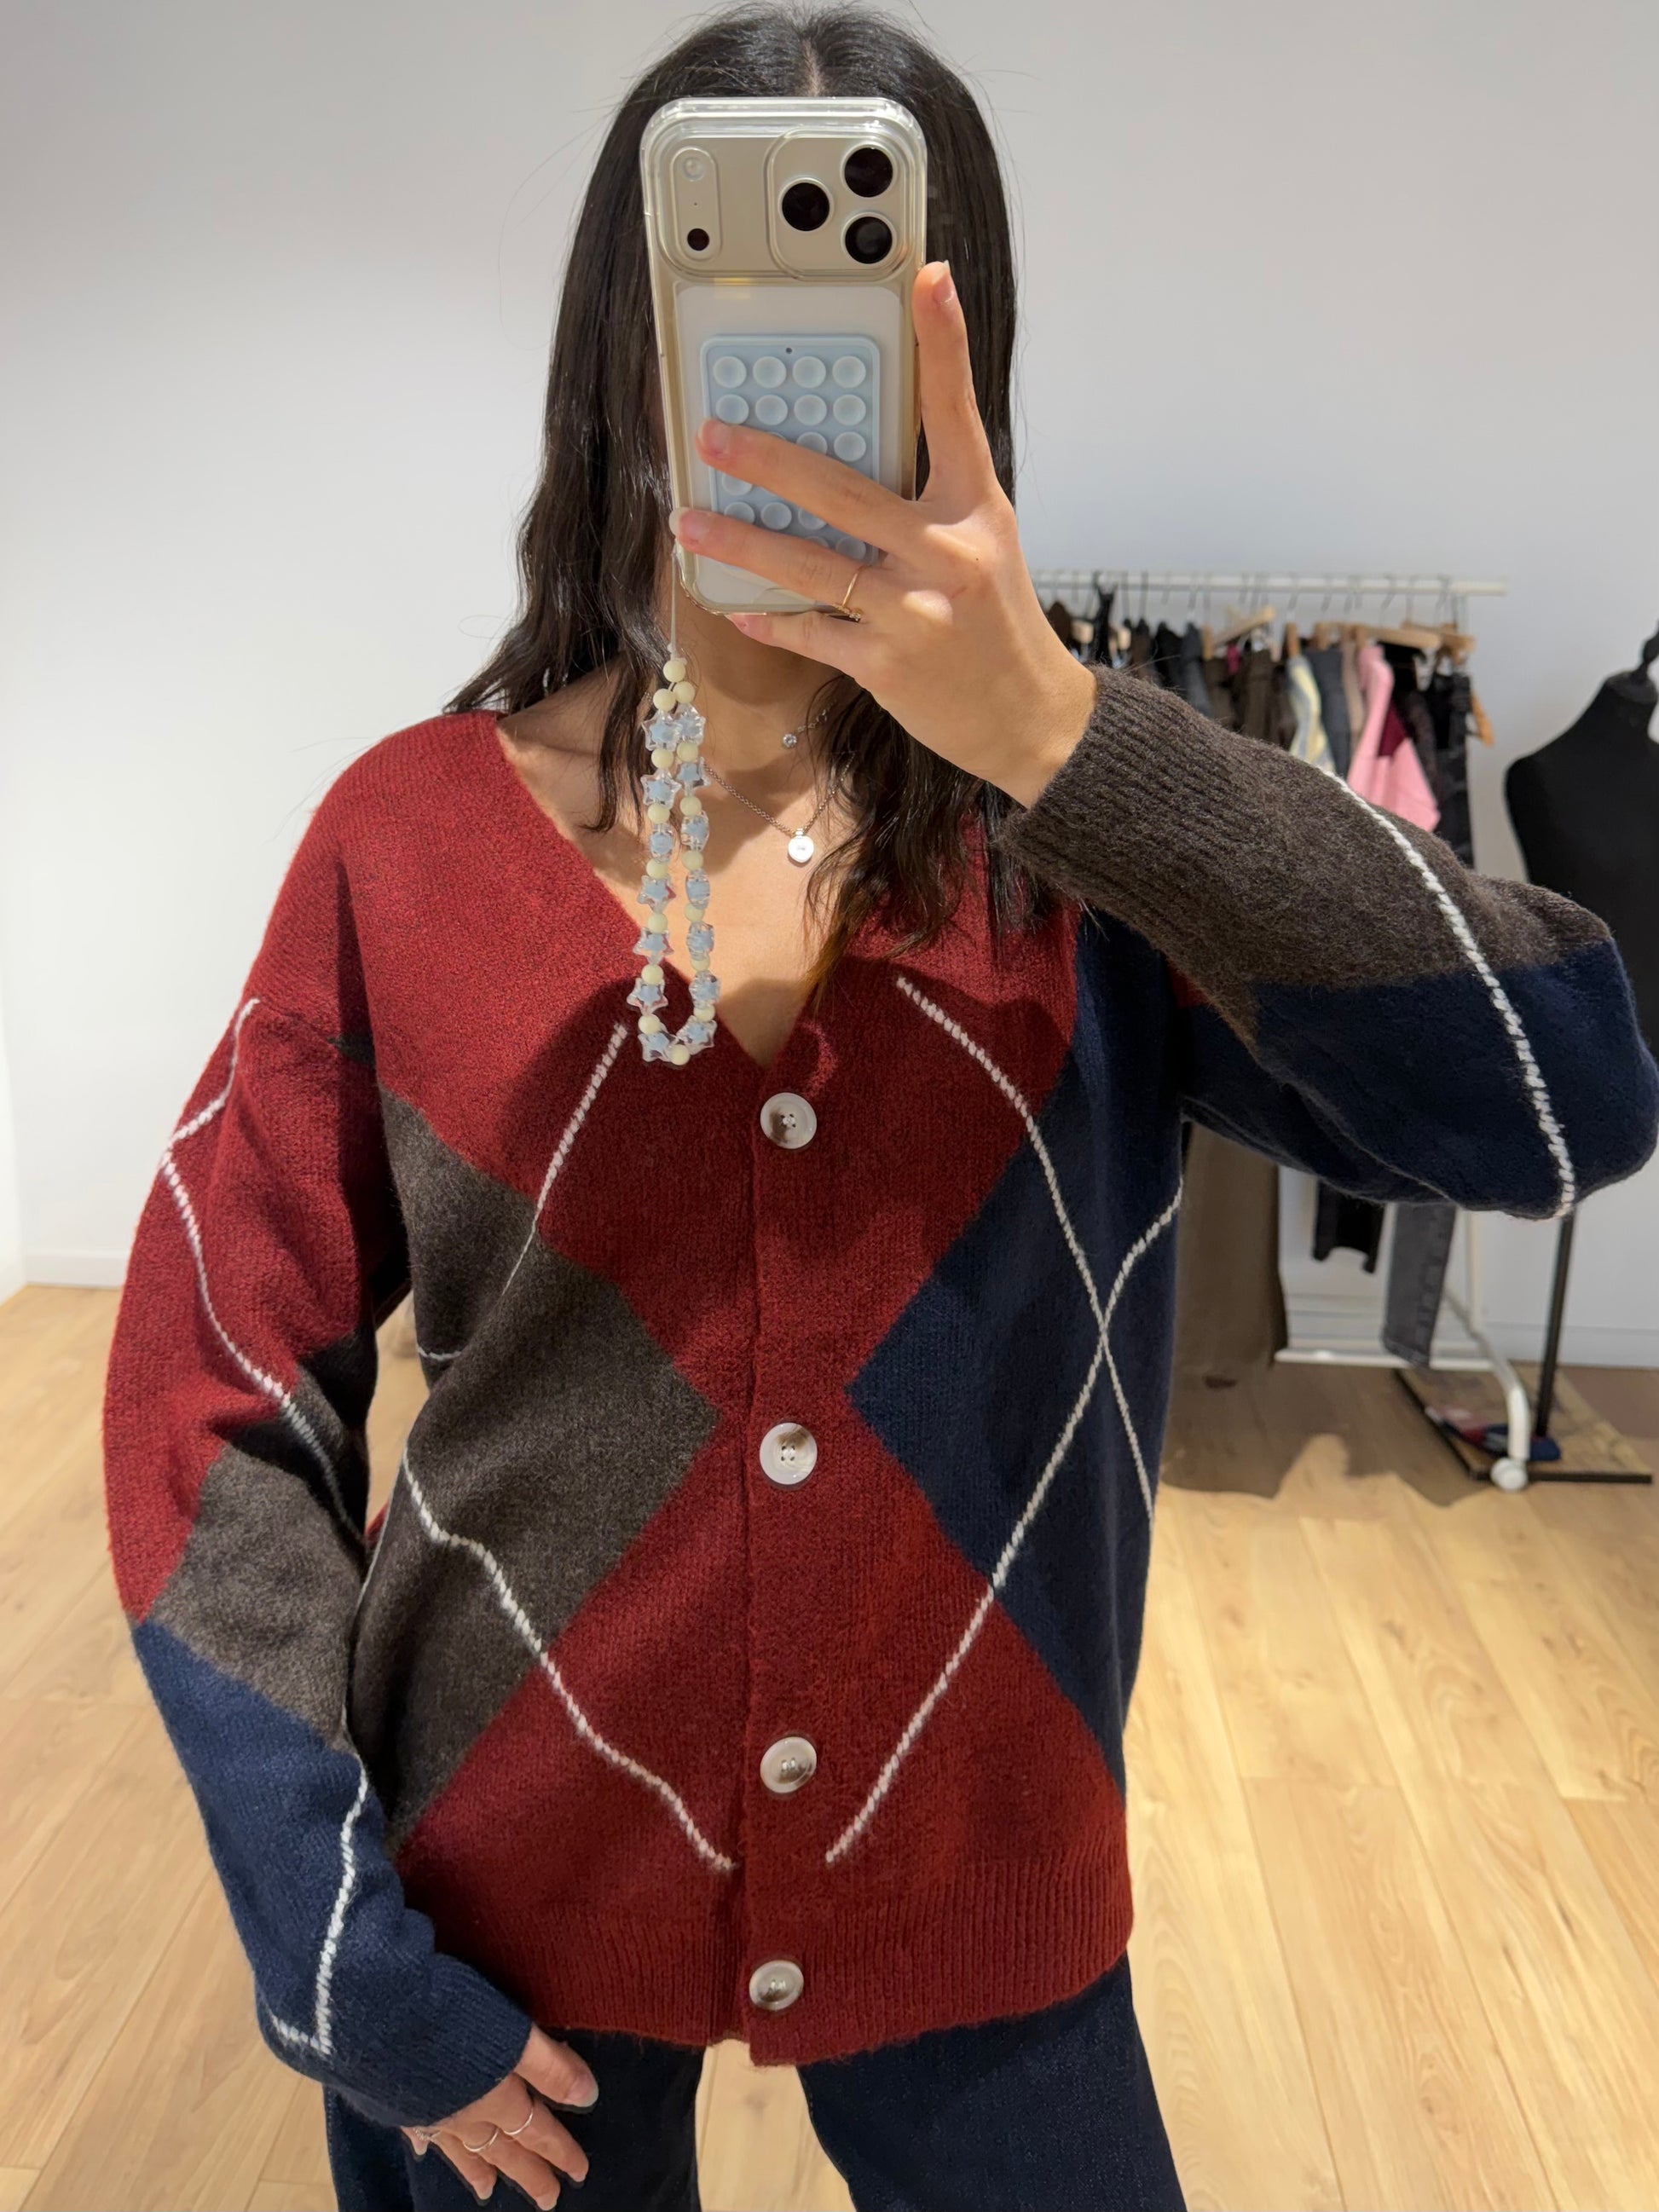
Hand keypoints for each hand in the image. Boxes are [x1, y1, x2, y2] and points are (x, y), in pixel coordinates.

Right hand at [402, 2024, 595, 2205]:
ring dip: (479, 2169)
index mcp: (497, 2098)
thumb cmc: (452, 2018)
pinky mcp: (397, 2101)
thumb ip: (551, 2066)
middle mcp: (465, 2113)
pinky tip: (422, 2152)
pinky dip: (426, 2145)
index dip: (560, 2150)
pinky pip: (419, 2133)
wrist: (376, 2019)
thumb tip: (588, 2096)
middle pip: (504, 2149)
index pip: (537, 2130)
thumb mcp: (515, 2034)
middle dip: (528, 2173)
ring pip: (461, 2149)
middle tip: (548, 2200)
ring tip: (489, 2192)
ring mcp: (430, 2111)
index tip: (579, 2172)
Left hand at [669, 259, 1097, 810]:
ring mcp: (913, 611)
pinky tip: (735, 606)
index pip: (957, 413)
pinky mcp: (887, 664)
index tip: (928, 278)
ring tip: (690, 518)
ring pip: (810, 566)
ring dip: (742, 542)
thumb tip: (849, 460)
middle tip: (714, 434)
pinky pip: (812, 633)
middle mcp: (946, 552)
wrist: (1026, 716)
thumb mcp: (983, 542)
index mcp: (976, 508)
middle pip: (843, 492)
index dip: (944, 343)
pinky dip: (772, 619)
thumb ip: (927, 498)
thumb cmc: (995, 621)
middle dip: (769, 461)